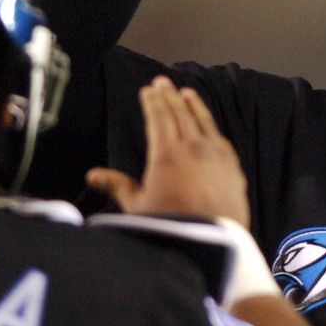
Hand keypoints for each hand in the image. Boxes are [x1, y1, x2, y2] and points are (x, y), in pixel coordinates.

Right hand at [86, 76, 249, 226]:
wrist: (211, 242)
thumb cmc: (171, 226)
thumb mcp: (139, 207)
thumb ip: (118, 186)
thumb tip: (92, 175)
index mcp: (166, 154)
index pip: (159, 118)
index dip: (153, 102)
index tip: (149, 90)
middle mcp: (192, 148)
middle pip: (180, 113)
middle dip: (170, 96)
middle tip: (163, 82)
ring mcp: (215, 155)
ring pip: (203, 121)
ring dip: (193, 104)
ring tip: (186, 92)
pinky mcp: (232, 165)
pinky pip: (219, 137)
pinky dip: (211, 125)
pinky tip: (208, 123)